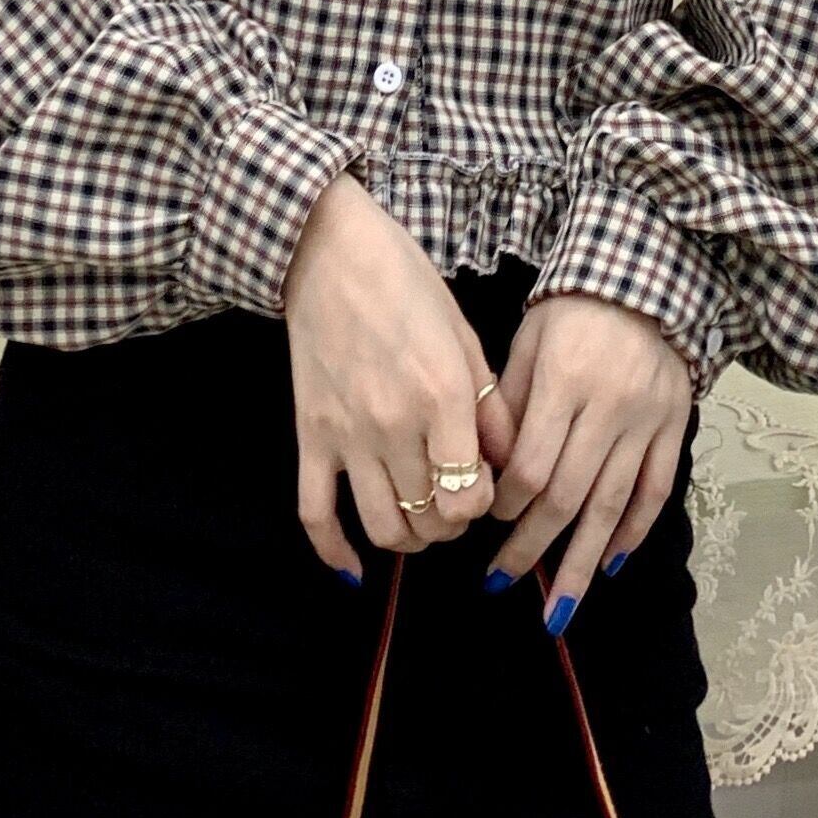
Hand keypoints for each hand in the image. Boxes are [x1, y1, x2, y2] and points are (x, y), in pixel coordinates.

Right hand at [283, 175, 498, 579]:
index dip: (482, 507)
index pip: (470, 497)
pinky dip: (333, 551)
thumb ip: (490, 405)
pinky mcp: (309, 434)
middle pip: (430, 520)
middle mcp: (394, 424)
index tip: (482, 487)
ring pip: (381, 528)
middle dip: (451, 527)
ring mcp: (346, 434)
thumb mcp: (464, 335)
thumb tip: (508, 462)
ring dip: (407, 541)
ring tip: (418, 524)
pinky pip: (314, 512)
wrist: (328, 250)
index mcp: (442, 396)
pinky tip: (352, 567)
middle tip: (454, 505)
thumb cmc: (405, 282)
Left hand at [482, 293, 691, 631]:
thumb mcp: (527, 345)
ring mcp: (647, 422)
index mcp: (565, 383)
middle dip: (532, 547)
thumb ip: (509, 407)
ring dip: (582, 562)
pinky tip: (609, 564)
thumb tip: (488, 474)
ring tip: (558, 608)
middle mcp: (610, 408)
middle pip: (568, 496)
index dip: (506, 504)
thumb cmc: (570, 313)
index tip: (484, 522)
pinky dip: (632, 531)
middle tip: (501, 581)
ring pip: (612, 506)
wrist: (645, 282)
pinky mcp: (674, 429)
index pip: (532, 465)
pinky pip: (654, 491)